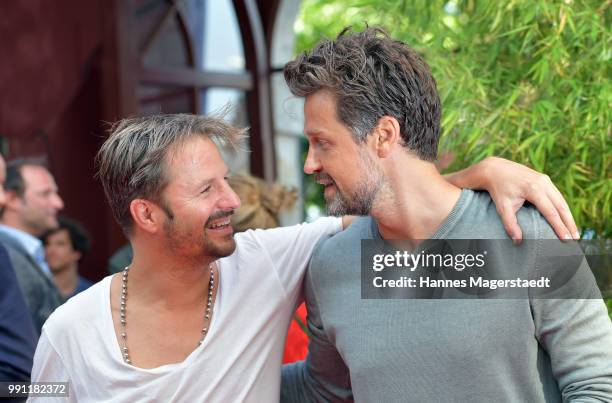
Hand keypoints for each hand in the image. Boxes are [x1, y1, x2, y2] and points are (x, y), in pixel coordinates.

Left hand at [446, 157, 578, 241]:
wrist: (494, 169)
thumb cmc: (498, 189)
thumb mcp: (502, 207)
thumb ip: (510, 224)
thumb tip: (517, 242)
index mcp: (534, 189)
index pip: (551, 212)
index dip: (560, 227)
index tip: (567, 240)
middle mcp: (543, 183)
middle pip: (561, 206)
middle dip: (569, 224)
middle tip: (575, 239)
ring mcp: (545, 179)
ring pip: (561, 200)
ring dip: (568, 216)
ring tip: (574, 231)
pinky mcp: (544, 178)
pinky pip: (556, 195)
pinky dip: (562, 207)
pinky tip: (565, 218)